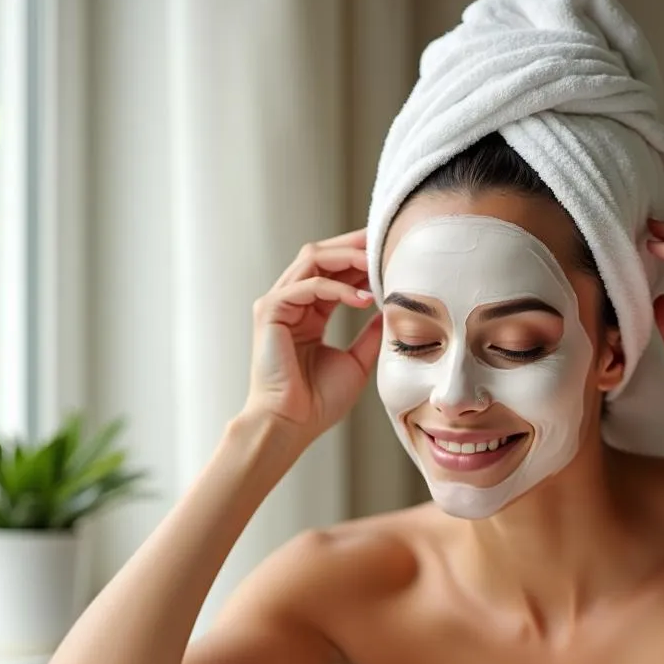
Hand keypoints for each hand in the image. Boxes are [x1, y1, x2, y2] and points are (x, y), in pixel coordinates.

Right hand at [246, 229, 382, 441]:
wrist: (292, 425)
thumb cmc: (318, 402)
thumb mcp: (357, 361)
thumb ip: (372, 334)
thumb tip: (393, 312)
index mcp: (309, 312)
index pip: (336, 271)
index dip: (362, 259)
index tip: (393, 252)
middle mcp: (291, 302)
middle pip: (322, 254)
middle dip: (355, 245)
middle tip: (387, 238)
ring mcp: (278, 304)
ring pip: (313, 259)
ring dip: (348, 257)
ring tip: (379, 262)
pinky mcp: (270, 311)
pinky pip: (307, 286)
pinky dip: (337, 288)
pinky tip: (364, 299)